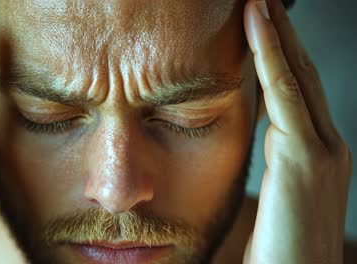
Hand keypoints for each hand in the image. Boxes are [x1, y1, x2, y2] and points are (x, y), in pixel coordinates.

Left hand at [243, 0, 351, 262]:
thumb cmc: (281, 243)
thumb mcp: (279, 189)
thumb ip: (276, 154)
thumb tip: (263, 126)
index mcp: (319, 150)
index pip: (297, 89)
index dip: (281, 52)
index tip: (262, 23)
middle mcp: (328, 143)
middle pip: (301, 73)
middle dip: (282, 32)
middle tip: (262, 0)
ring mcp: (323, 148)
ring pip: (296, 75)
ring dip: (277, 34)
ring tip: (258, 2)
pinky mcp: (306, 158)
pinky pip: (284, 95)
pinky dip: (272, 57)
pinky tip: (258, 27)